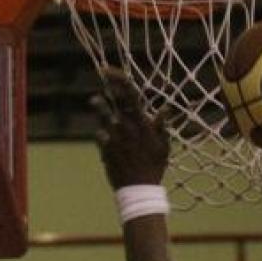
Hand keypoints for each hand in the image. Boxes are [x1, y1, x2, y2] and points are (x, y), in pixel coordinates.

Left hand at [92, 68, 169, 188]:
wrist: (139, 190)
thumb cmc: (154, 168)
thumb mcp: (163, 147)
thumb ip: (161, 126)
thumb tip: (165, 109)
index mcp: (142, 122)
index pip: (129, 92)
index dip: (116, 78)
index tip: (107, 70)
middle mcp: (126, 126)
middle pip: (111, 100)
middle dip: (106, 92)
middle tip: (104, 88)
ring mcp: (114, 137)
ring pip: (101, 114)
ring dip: (99, 106)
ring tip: (96, 102)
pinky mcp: (105, 148)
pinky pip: (99, 134)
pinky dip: (101, 133)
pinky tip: (105, 136)